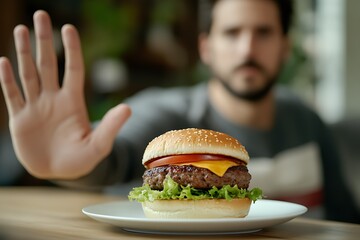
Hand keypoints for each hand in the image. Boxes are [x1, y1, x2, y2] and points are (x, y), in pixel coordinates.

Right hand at [0, 10, 130, 178]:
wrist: (59, 173)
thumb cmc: (82, 159)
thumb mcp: (99, 145)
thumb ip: (111, 127)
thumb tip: (128, 108)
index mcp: (73, 101)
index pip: (73, 69)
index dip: (71, 49)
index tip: (69, 28)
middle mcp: (53, 99)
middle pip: (48, 63)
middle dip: (44, 40)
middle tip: (40, 15)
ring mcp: (36, 107)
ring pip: (28, 73)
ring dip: (23, 52)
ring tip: (21, 29)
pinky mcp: (20, 119)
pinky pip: (12, 95)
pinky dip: (7, 79)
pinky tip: (3, 61)